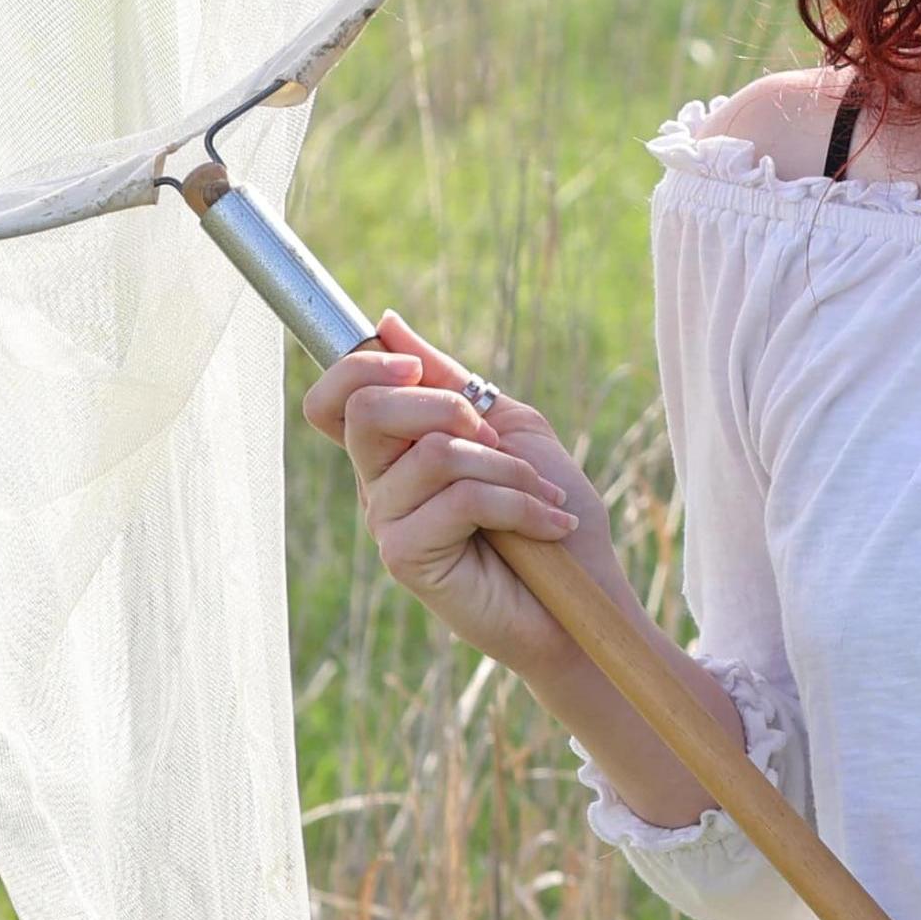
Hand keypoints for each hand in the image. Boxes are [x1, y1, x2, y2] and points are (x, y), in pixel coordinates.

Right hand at [297, 315, 624, 680]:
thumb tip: (385, 322)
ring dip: (509, 469)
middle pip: (367, 408)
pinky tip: (549, 528)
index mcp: (396, 452)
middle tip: (497, 441)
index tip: (414, 368)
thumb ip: (448, 380)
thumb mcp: (509, 428)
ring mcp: (388, 524)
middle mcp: (379, 486)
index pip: (333, 399)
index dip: (359, 366)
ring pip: (433, 452)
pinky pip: (458, 498)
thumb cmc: (552, 512)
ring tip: (542, 499)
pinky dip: (519, 504)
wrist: (587, 597)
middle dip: (448, 407)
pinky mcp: (406, 558)